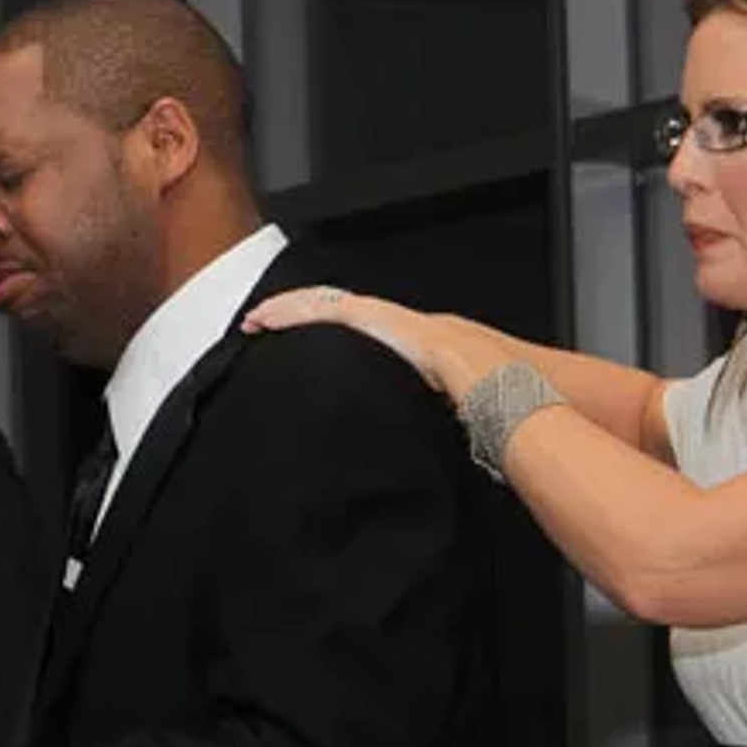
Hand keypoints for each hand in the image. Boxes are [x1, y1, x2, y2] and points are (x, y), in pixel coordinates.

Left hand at [242, 286, 508, 400]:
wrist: (491, 376)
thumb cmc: (484, 391)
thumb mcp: (456, 403)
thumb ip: (441, 413)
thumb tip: (449, 441)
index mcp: (416, 340)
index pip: (365, 326)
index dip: (333, 328)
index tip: (310, 342)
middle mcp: (394, 321)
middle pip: (336, 311)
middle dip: (301, 316)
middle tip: (267, 326)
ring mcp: (380, 316)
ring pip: (321, 305)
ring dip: (287, 310)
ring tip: (256, 320)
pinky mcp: (367, 316)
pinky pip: (317, 309)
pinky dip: (289, 310)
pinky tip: (264, 318)